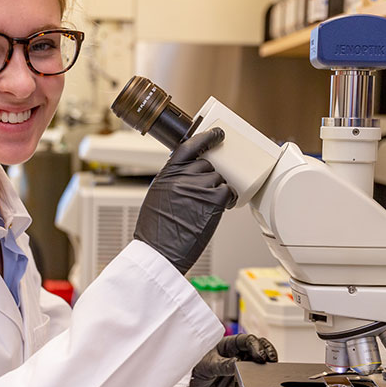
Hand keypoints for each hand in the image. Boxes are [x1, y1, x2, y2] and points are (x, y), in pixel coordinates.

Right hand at [134, 128, 236, 274]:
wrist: (159, 252)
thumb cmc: (156, 231)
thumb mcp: (158, 197)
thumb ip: (174, 183)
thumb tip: (190, 178)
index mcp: (167, 174)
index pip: (189, 146)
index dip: (206, 137)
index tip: (218, 134)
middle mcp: (183, 177)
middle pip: (207, 165)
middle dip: (209, 178)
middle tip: (206, 194)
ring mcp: (199, 187)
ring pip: (218, 179)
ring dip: (218, 191)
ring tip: (208, 207)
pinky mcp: (213, 201)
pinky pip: (228, 191)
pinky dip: (229, 198)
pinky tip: (223, 207)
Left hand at [186, 334, 277, 386]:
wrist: (188, 385)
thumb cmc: (193, 367)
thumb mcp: (208, 365)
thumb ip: (223, 365)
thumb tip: (237, 364)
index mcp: (228, 344)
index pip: (247, 340)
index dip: (257, 346)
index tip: (261, 356)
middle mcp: (236, 354)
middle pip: (257, 350)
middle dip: (267, 353)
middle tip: (272, 362)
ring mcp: (239, 366)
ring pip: (258, 364)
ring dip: (265, 367)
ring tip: (269, 373)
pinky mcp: (239, 380)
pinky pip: (253, 379)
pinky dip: (258, 381)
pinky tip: (260, 384)